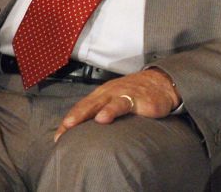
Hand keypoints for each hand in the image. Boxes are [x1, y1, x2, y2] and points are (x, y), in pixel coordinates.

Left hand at [54, 68, 179, 141]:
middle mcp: (110, 93)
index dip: (69, 121)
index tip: (58, 138)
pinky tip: (104, 118)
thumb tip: (88, 135)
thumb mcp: (117, 102)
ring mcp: (122, 94)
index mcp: (103, 94)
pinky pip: (122, 104)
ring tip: (74, 124)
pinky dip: (112, 110)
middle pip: (87, 105)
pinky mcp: (137, 99)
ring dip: (87, 113)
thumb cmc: (136, 94)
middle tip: (62, 130)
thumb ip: (103, 114)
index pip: (82, 108)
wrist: (162, 83)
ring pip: (102, 103)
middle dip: (73, 117)